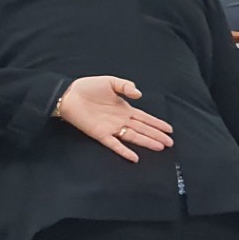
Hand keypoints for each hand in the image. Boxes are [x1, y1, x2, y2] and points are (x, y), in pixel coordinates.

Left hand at [56, 76, 173, 162]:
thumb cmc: (88, 87)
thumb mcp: (110, 82)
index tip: (169, 130)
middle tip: (170, 143)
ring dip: (146, 142)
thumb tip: (139, 94)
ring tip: (160, 147)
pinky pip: (114, 144)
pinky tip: (134, 157)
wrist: (68, 95)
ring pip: (133, 137)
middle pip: (143, 129)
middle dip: (157, 136)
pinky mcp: (100, 134)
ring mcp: (111, 128)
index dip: (157, 124)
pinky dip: (124, 151)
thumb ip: (126, 86)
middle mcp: (120, 120)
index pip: (145, 118)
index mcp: (124, 109)